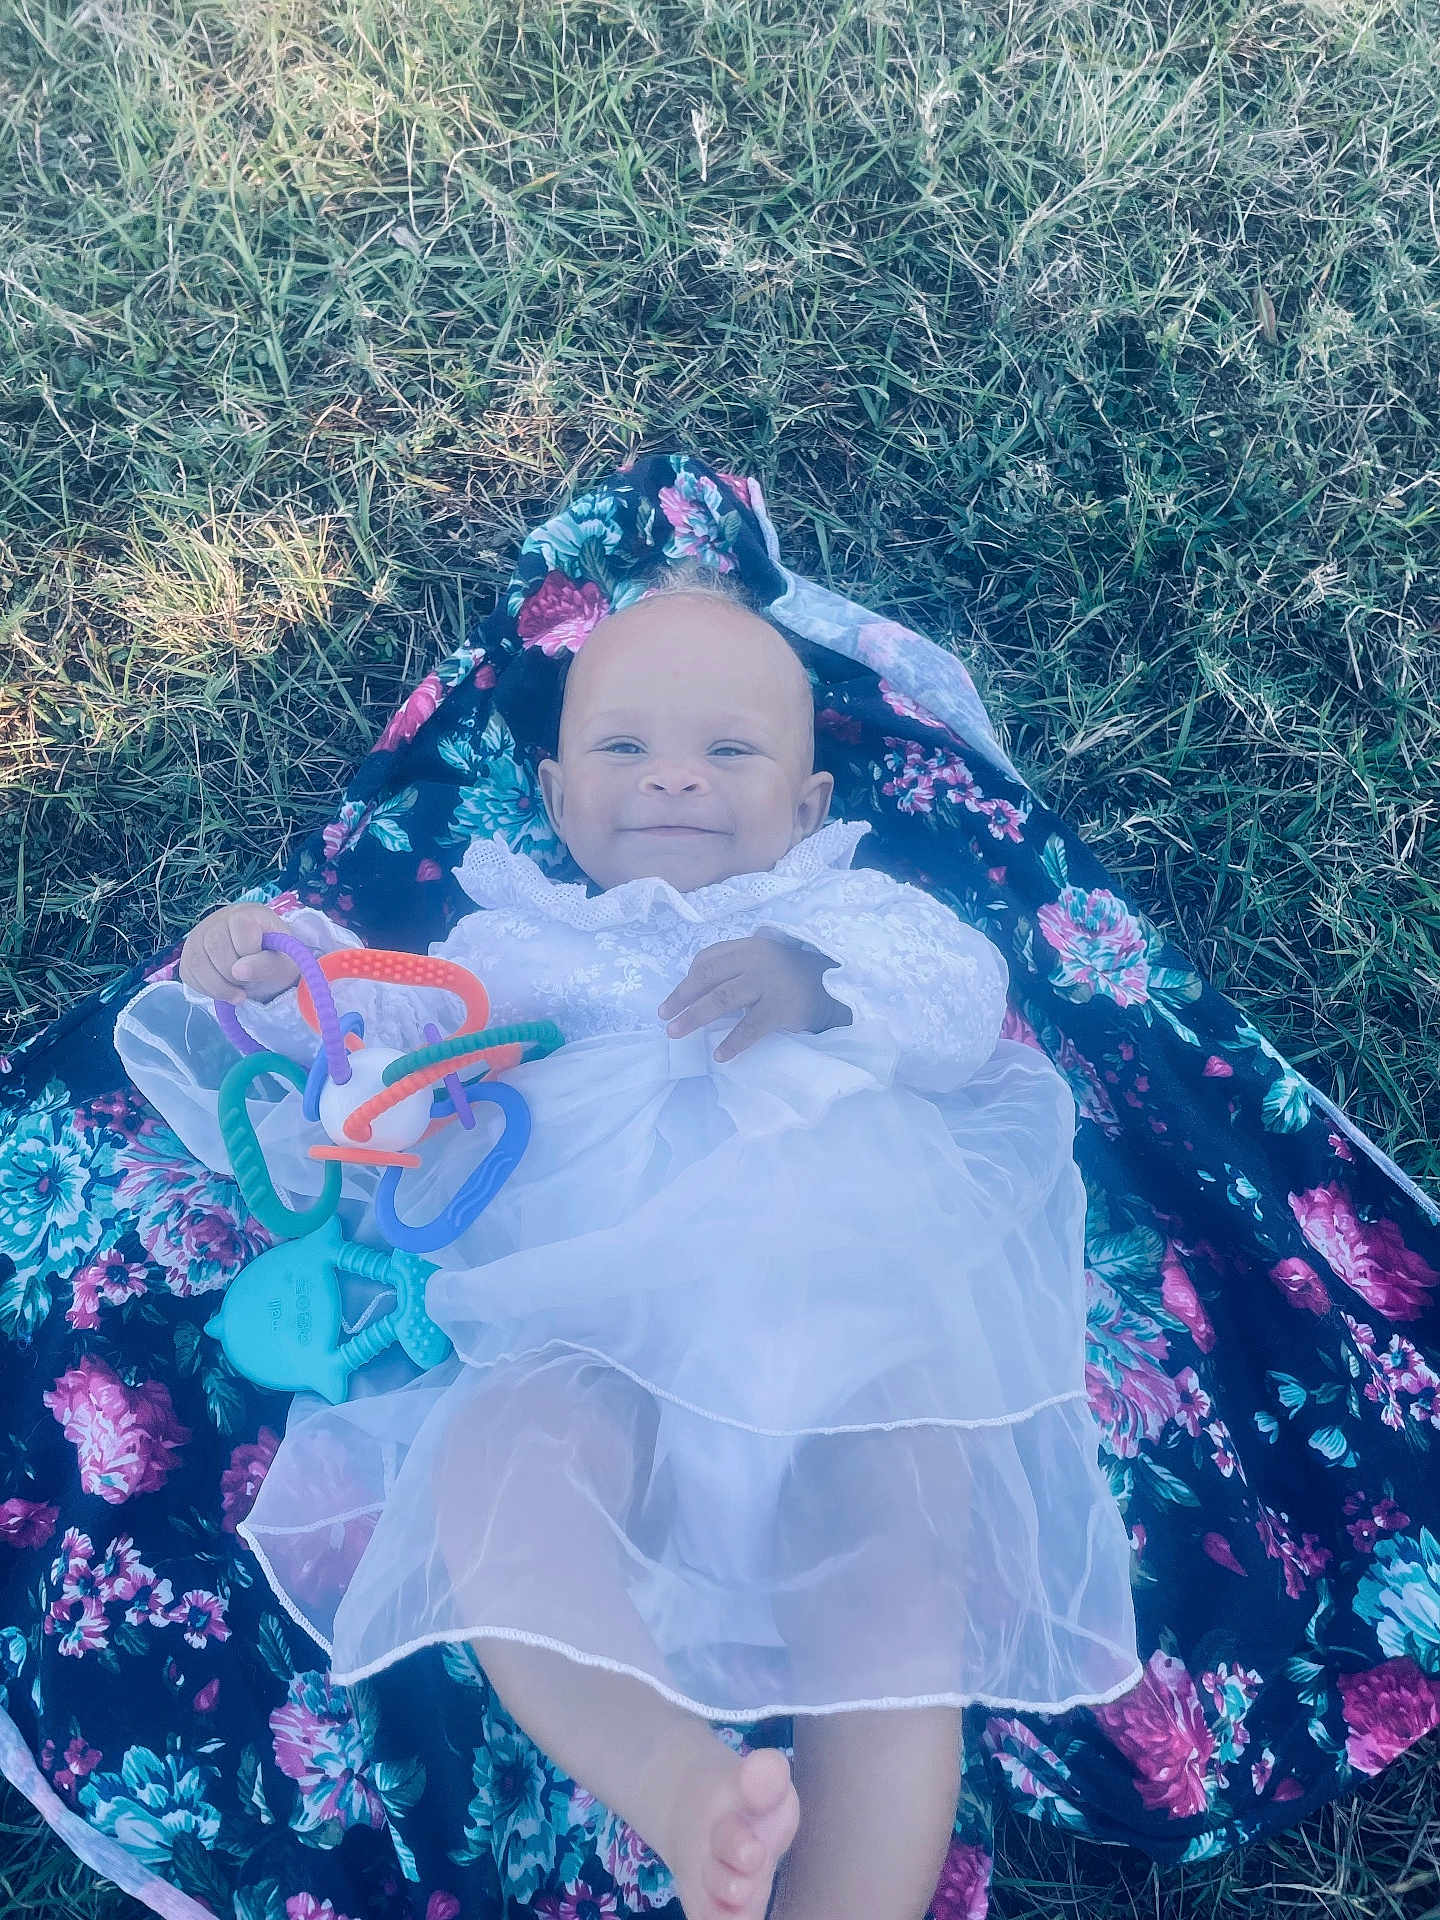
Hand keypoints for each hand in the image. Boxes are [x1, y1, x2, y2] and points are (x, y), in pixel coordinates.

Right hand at [178, 904, 300, 1004]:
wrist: (262, 965)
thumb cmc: (276, 960)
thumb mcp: (283, 964)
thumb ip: (266, 965)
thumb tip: (238, 971)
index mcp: (248, 913)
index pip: (241, 929)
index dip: (251, 955)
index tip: (263, 966)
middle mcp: (219, 918)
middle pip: (215, 946)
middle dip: (234, 975)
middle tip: (250, 984)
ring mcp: (199, 935)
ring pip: (197, 962)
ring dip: (219, 987)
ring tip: (239, 992)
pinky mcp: (189, 954)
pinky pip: (189, 973)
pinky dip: (207, 990)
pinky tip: (225, 990)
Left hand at [657, 935, 852, 1062]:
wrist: (832, 987)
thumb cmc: (790, 976)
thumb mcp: (762, 960)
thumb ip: (733, 967)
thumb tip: (695, 990)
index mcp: (748, 947)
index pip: (707, 960)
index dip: (686, 981)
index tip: (673, 1000)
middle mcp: (755, 961)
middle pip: (707, 978)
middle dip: (681, 998)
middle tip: (664, 1017)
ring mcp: (768, 983)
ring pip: (721, 999)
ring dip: (695, 1017)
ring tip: (676, 1032)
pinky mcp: (781, 1007)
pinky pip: (750, 1027)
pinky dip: (733, 1042)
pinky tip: (720, 1055)